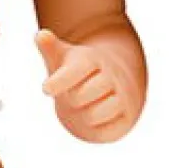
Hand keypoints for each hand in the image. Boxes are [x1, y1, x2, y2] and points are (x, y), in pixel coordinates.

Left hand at [35, 27, 136, 142]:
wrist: (111, 87)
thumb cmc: (78, 73)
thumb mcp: (62, 58)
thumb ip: (50, 47)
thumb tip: (40, 35)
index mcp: (92, 59)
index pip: (74, 70)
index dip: (58, 82)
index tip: (46, 89)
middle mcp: (110, 75)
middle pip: (79, 97)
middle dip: (71, 100)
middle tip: (75, 94)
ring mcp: (123, 95)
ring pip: (93, 115)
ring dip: (83, 116)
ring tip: (87, 105)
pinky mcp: (128, 116)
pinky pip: (105, 132)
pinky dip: (96, 129)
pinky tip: (98, 117)